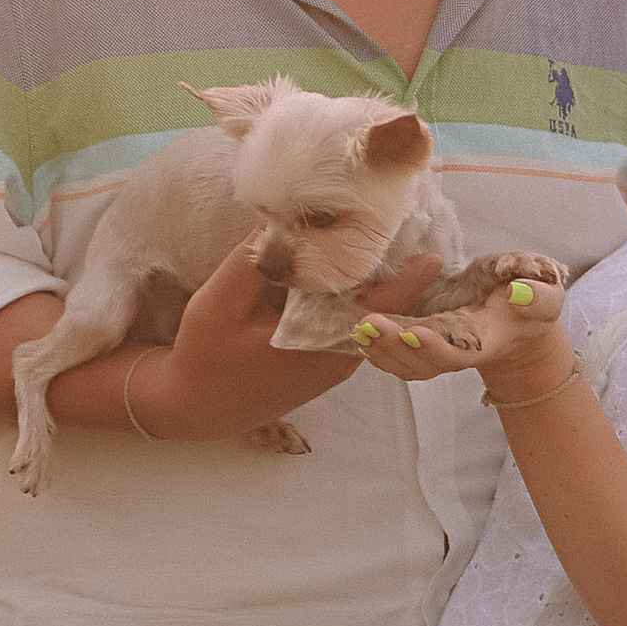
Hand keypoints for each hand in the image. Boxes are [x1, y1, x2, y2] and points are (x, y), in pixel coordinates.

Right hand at [136, 245, 443, 440]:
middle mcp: (338, 357)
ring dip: (375, 280)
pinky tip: (347, 264)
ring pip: (370, 316)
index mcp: (321, 345)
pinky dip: (356, 295)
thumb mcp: (219, 304)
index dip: (408, 275)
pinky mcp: (324, 362)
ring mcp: (334, 363)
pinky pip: (353, 322)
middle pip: (384, 309)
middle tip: (410, 223)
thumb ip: (255, 263)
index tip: (433, 248)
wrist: (193, 407)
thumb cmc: (205, 357)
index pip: (381, 305)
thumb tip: (288, 218)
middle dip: (396, 269)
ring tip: (381, 235)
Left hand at [350, 271, 564, 392]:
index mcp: (485, 343)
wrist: (521, 327)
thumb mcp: (547, 297)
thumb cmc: (534, 308)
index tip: (413, 332)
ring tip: (360, 328)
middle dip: (395, 346)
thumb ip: (537, 297)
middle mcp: (459, 354)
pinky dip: (378, 350)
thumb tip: (517, 294)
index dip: (435, 347)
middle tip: (370, 324)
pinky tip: (361, 334)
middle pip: (423, 361)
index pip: (457, 352)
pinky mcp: (427, 349)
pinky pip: (398, 359)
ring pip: (406, 364)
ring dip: (381, 349)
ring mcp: (441, 355)